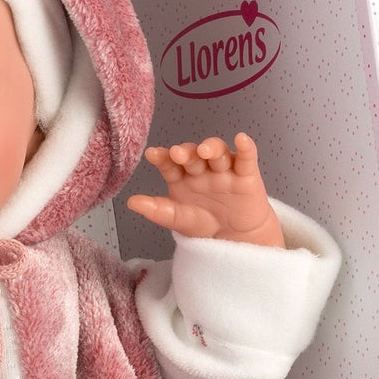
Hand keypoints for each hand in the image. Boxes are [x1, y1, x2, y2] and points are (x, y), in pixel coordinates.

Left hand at [126, 132, 283, 247]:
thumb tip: (131, 202)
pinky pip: (246, 158)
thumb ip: (156, 210)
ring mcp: (223, 170)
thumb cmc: (204, 224)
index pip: (170, 163)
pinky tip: (242, 140)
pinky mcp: (246, 174)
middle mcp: (202, 169)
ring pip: (218, 153)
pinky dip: (246, 148)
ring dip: (212, 148)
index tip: (153, 154)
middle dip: (186, 153)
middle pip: (194, 155)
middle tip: (178, 154)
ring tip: (204, 151)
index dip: (162, 157)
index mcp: (182, 177)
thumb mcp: (177, 220)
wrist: (234, 238)